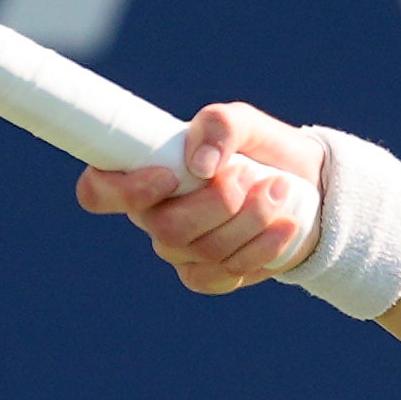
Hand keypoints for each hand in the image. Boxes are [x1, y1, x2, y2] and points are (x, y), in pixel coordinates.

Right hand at [71, 101, 317, 293]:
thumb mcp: (244, 122)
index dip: (124, 191)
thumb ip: (218, 126)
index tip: (170, 175)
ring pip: (203, 251)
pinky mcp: (210, 275)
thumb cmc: (259, 148)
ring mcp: (180, 251)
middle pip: (166, 228)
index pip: (97, 192)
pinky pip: (223, 276)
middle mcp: (152, 217)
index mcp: (142, 174)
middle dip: (217, 202)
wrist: (303, 185)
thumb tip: (199, 165)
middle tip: (249, 173)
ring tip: (279, 189)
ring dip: (250, 220)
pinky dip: (261, 251)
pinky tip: (284, 226)